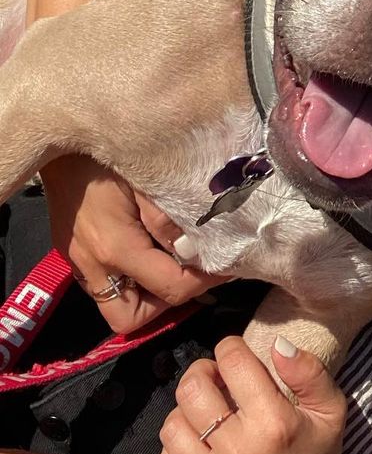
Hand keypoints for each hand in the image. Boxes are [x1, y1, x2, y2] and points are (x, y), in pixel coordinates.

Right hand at [41, 154, 217, 332]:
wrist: (59, 135)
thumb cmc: (109, 151)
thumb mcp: (150, 180)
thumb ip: (172, 220)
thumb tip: (197, 251)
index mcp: (115, 247)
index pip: (170, 288)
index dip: (206, 281)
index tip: (229, 264)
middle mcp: (92, 265)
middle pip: (131, 319)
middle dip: (167, 303)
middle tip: (194, 272)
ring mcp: (77, 261)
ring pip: (114, 304)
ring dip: (147, 293)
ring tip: (173, 263)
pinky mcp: (71, 251)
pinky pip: (103, 282)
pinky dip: (130, 276)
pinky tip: (149, 248)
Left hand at [158, 336, 348, 453]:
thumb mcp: (331, 407)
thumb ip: (308, 371)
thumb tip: (276, 344)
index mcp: (275, 424)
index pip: (233, 363)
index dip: (230, 348)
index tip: (233, 354)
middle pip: (192, 392)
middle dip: (200, 374)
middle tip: (212, 380)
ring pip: (172, 429)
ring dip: (185, 414)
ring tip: (203, 416)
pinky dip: (175, 453)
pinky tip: (196, 450)